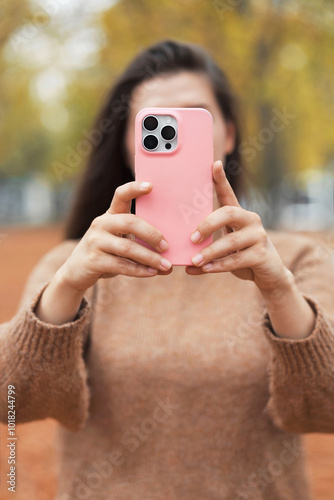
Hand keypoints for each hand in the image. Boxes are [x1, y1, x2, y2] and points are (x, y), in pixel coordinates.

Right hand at [58, 180, 172, 292]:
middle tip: (166, 246)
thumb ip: (141, 245)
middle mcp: (101, 224)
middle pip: (129, 222)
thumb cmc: (107, 253)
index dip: (134, 188)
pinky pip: (121, 265)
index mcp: (110, 215)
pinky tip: (152, 273)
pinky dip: (139, 270)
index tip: (151, 186)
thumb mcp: (120, 242)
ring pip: (127, 247)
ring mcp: (95, 242)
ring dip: (149, 257)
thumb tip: (171, 259)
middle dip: (151, 234)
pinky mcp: (93, 260)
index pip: (121, 195)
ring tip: (166, 266)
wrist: (76, 271)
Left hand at [185, 160, 289, 292]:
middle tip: (192, 238)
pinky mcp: (262, 254)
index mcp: (239, 215)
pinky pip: (236, 259)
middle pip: (228, 213)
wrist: (269, 274)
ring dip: (209, 252)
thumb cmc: (242, 258)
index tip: (214, 164)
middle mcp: (251, 220)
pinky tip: (205, 269)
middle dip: (207, 224)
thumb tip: (183, 261)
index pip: (228, 193)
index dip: (221, 179)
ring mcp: (258, 236)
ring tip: (194, 260)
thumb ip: (207, 250)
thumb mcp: (224, 250)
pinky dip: (218, 265)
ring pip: (230, 241)